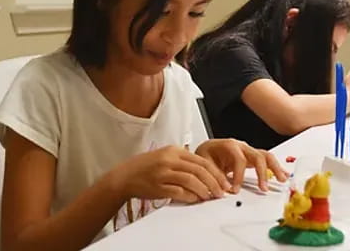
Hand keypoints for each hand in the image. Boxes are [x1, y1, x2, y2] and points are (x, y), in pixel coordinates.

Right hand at [113, 146, 231, 203]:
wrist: (126, 175)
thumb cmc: (147, 167)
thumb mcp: (166, 157)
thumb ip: (185, 162)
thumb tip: (206, 173)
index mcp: (174, 151)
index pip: (201, 160)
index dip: (216, 172)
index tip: (224, 182)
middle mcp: (169, 160)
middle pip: (199, 170)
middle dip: (214, 182)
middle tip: (221, 192)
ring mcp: (163, 173)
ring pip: (191, 180)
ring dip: (203, 190)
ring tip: (210, 197)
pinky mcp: (158, 186)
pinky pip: (179, 192)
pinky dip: (190, 197)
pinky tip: (195, 199)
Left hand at [195, 139, 288, 193]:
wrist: (207, 150)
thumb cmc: (206, 155)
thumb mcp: (204, 164)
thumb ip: (214, 175)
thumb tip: (223, 188)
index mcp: (228, 145)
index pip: (238, 159)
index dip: (238, 176)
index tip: (235, 189)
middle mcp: (241, 146)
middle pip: (257, 155)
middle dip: (262, 172)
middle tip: (263, 188)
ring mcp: (248, 151)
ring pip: (265, 156)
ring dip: (275, 168)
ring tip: (282, 179)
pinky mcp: (252, 157)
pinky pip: (266, 160)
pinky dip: (276, 167)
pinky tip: (283, 175)